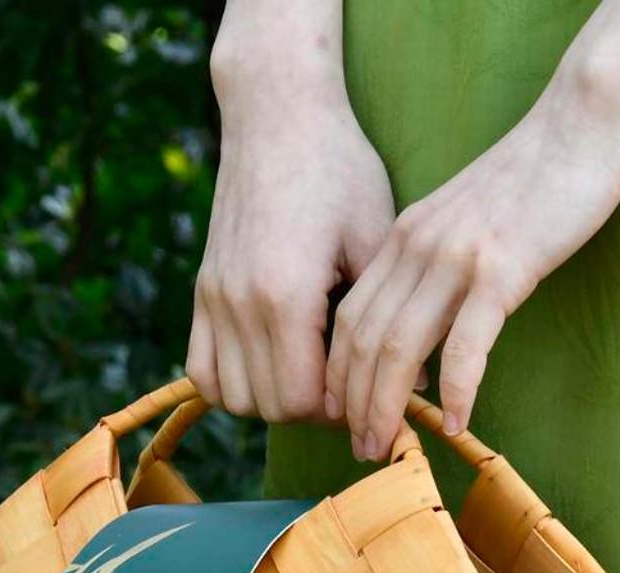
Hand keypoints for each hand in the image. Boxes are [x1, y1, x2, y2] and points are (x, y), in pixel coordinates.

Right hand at [189, 80, 393, 422]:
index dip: (339, 408)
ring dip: (271, 399)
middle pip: (270, 406)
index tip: (369, 389)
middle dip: (312, 409)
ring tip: (309, 374)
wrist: (277, 117)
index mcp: (286, 294)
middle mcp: (240, 303)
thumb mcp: (377, 238)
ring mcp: (214, 297)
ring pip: (232, 398)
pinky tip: (268, 365)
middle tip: (347, 385)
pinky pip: (201, 371)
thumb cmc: (338, 169)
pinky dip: (231, 384)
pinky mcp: (202, 289)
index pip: (301, 398)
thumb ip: (387, 314)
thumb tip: (418, 382)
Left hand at [327, 90, 619, 458]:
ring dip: (388, 407)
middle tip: (358, 449)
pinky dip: (457, 389)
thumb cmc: (530, 178)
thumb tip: (423, 334)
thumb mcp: (460, 220)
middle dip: (353, 404)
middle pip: (363, 341)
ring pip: (400, 348)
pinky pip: (467, 343)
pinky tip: (457, 423)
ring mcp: (457, 259)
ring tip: (388, 447)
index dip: (338, 376)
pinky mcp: (502, 268)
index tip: (340, 417)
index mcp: (402, 239)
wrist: (580, 123)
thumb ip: (433, 267)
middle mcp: (416, 248)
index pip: (349, 319)